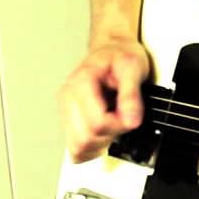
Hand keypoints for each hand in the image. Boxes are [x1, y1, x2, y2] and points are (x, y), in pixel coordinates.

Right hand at [58, 38, 149, 161]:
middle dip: (110, 135)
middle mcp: (67, 98)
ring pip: (77, 148)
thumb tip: (131, 121)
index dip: (119, 125)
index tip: (131, 115)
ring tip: (114, 124)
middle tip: (123, 118)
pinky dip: (93, 146)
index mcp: (81, 83)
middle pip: (84, 139)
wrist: (112, 50)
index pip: (97, 123)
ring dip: (100, 143)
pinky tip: (105, 132)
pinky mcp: (68, 120)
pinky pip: (76, 147)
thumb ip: (131, 95)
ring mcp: (65, 110)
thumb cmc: (121, 56)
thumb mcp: (133, 68)